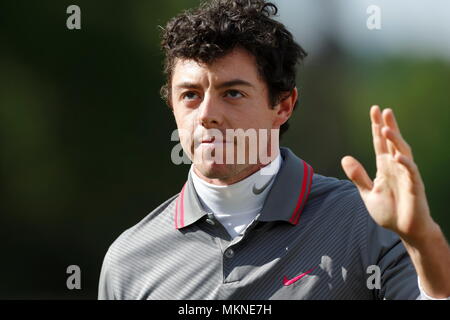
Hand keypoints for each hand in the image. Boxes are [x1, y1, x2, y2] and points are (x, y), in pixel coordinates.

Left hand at [341, 105, 436, 244]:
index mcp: (384, 167)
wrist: (405, 230)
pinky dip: (405, 163)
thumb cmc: (390, 211)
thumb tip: (345, 158)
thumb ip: (357, 176)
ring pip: (402, 152)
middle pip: (392, 142)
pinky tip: (397, 155)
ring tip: (386, 128)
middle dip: (388, 126)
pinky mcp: (415, 187)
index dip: (376, 127)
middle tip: (383, 110)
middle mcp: (396, 167)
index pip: (379, 143)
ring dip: (395, 140)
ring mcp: (406, 175)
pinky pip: (411, 172)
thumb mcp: (368, 193)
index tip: (374, 111)